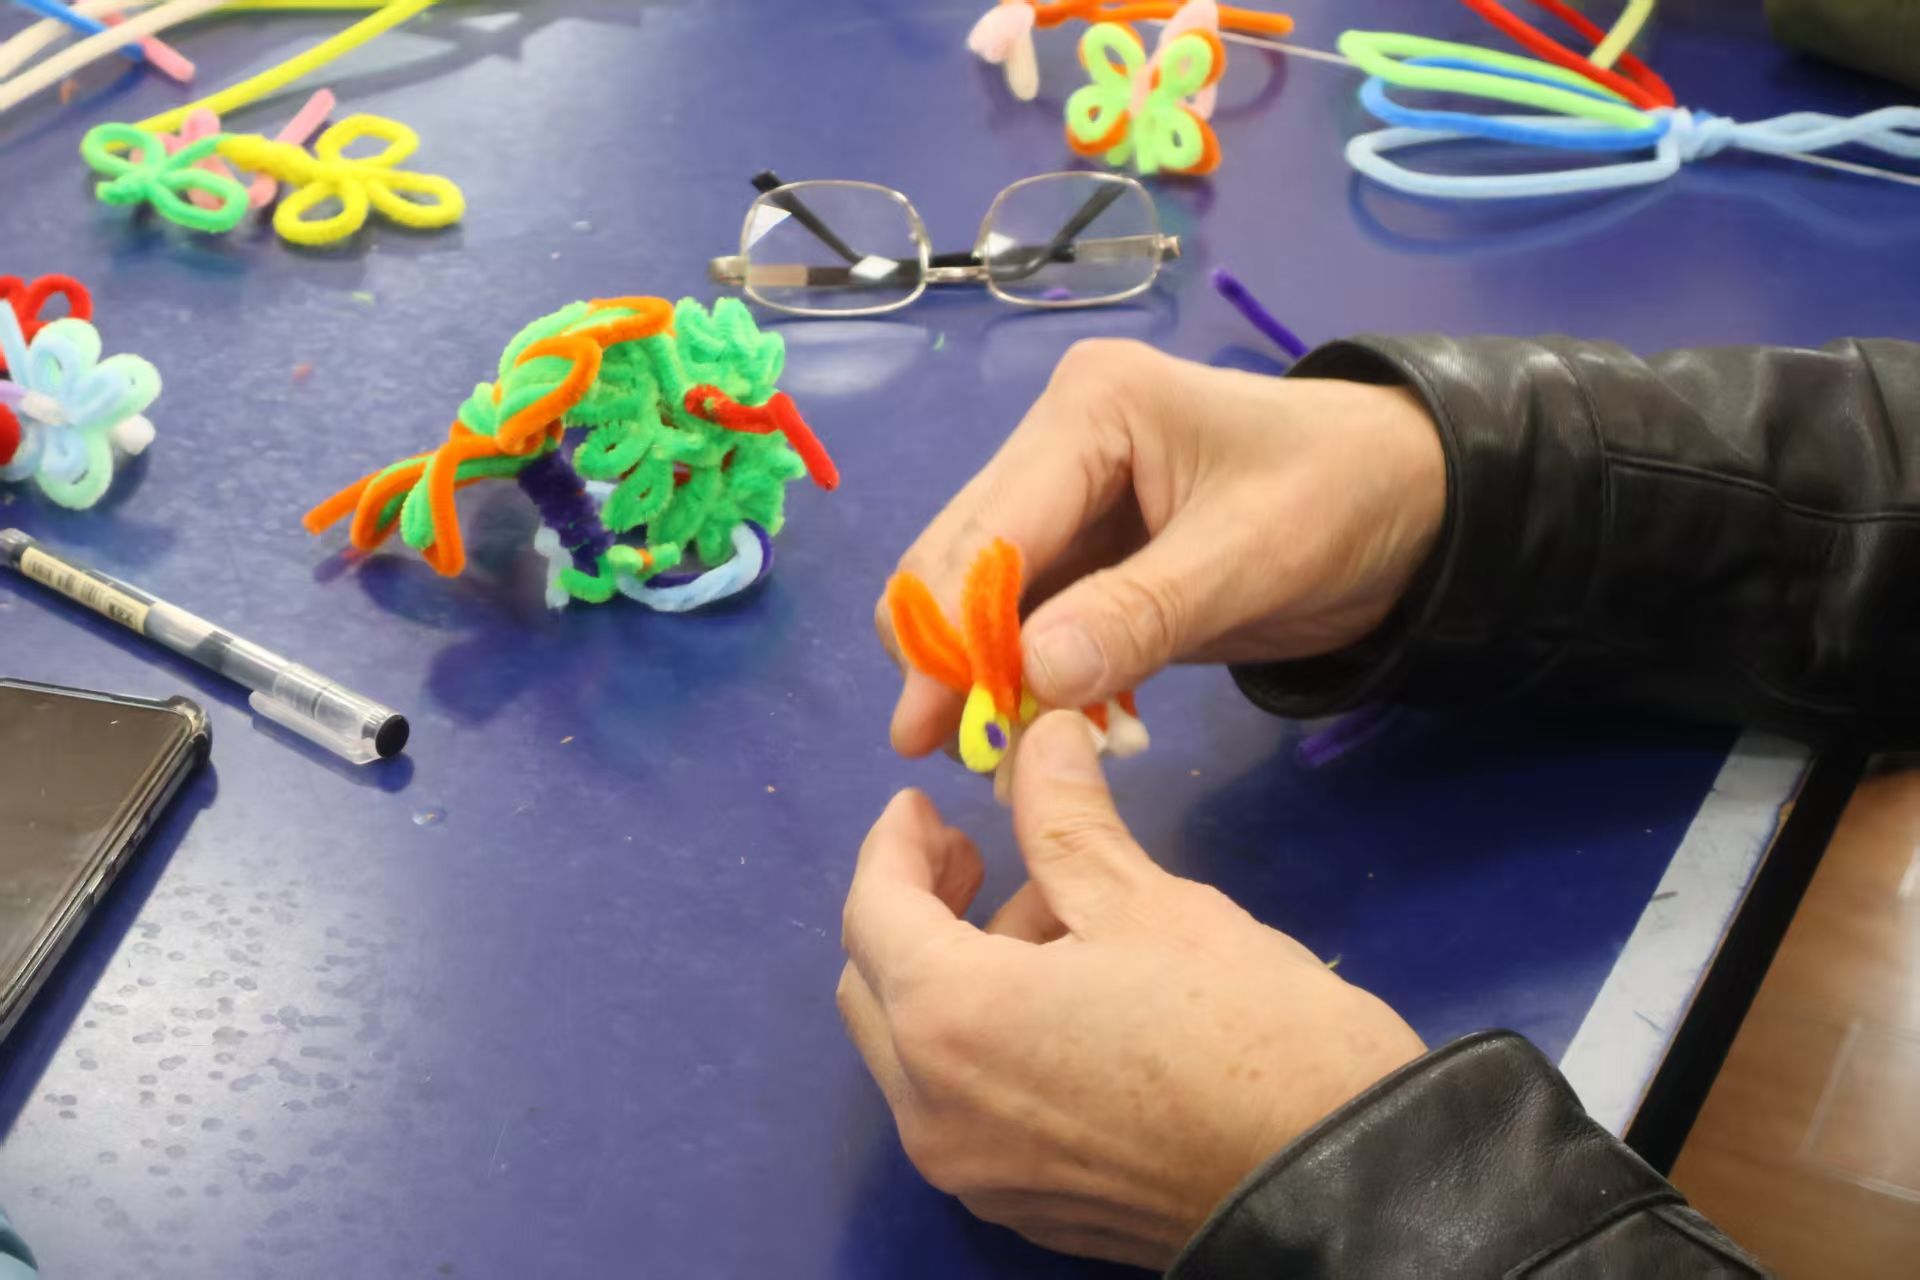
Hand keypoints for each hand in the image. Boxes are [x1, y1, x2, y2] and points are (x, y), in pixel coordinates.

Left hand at [837, 713, 1425, 1269]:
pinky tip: (1065, 1001)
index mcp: (952, 1022)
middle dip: (914, 909)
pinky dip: (983, 1039)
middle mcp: (934, 1112)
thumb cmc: (1246, 1027)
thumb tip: (1041, 733)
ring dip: (956, 972)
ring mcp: (975, 1174)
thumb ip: (1065, 817)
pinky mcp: (1023, 1208)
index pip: (872, 912)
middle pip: (874, 987)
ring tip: (1055, 917)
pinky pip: (963, 1105)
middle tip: (977, 855)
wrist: (1342, 1186)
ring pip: (916, 1051)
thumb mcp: (1149, 902)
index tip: (925, 804)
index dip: (892, 844)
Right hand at [877, 339, 1445, 755]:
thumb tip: (1031, 676)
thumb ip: (1141, 614)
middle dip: (950, 654)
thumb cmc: (1346, 499)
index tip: (929, 726)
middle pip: (960, 558)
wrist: (1417, 502)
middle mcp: (1057, 445)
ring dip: (982, 671)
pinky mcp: (1089, 555)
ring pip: (982, 597)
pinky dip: (1026, 675)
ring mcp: (1068, 501)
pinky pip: (1029, 620)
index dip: (949, 629)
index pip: (989, 528)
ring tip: (992, 752)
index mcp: (1089, 410)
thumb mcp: (1254, 556)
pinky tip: (1034, 727)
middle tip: (953, 750)